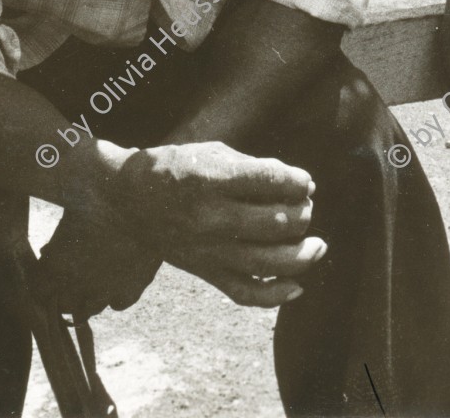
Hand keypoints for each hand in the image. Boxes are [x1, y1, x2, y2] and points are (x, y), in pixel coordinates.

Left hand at [36, 212, 161, 320]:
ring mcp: (104, 292)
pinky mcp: (131, 290)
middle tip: (69, 269)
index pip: (37, 290)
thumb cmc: (104, 194)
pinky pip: (117, 304)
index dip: (41, 277)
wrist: (146, 200)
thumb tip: (51, 234)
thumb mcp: (71, 201)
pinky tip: (117, 277)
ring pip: (87, 311)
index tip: (48, 262)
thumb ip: (57, 224)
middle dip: (62, 289)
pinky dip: (114, 295)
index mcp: (55, 266)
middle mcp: (76, 287)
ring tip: (92, 276)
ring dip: (86, 297)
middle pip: (61, 305)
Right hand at [105, 140, 325, 307]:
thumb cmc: (180, 168)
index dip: (297, 182)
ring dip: (300, 255)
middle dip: (301, 215)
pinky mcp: (204, 271)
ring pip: (264, 261)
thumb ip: (257, 169)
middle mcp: (210, 217)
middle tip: (306, 207)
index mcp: (212, 178)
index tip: (306, 182)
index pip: (269, 181)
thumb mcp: (215, 153)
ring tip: (318, 245)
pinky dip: (274, 295)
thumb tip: (303, 186)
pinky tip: (297, 286)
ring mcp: (207, 249)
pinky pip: (243, 292)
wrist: (131, 201)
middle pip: (272, 223)